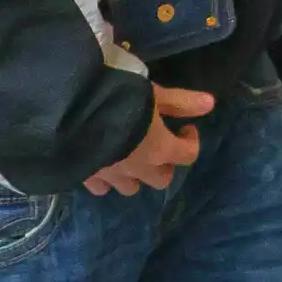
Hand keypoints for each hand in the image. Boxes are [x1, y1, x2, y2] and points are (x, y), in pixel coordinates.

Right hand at [84, 86, 215, 196]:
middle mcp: (139, 169)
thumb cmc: (119, 96)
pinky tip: (100, 161)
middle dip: (163, 164)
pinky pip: (101, 186)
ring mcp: (112, 176)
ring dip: (134, 175)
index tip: (184, 127)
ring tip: (127, 155)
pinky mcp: (87, 177)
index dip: (191, 141)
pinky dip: (105, 178)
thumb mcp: (154, 93)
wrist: (70, 110)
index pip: (188, 155)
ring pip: (130, 188)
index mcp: (160, 149)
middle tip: (156, 144)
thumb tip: (211, 104)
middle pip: (161, 179)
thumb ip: (181, 101)